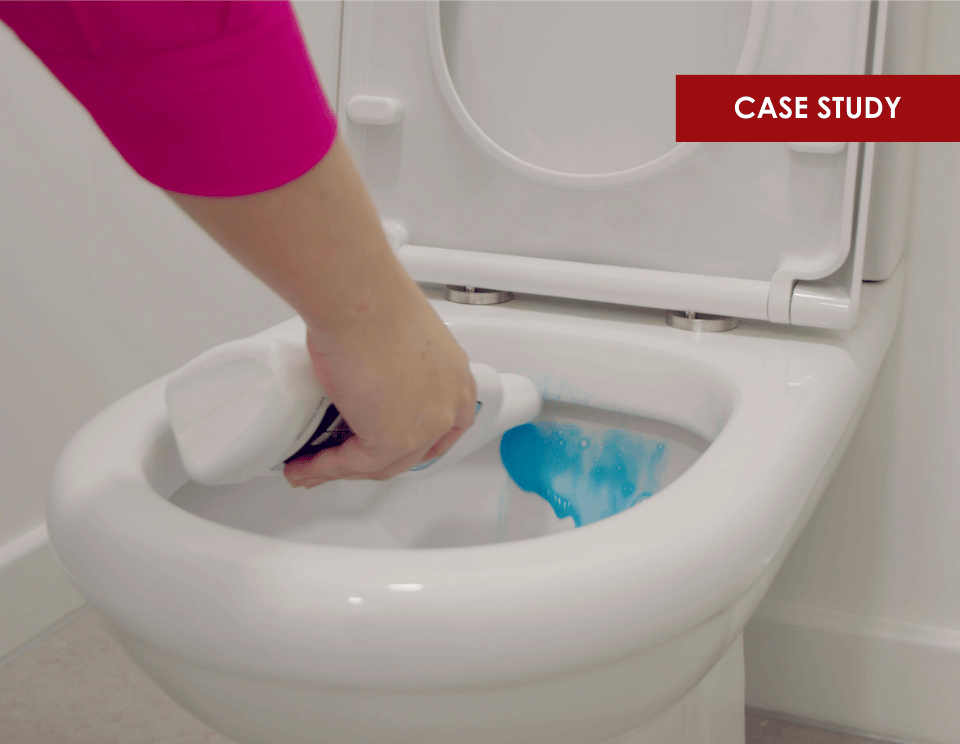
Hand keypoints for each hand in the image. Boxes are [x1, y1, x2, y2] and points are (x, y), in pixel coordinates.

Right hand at [283, 283, 475, 486]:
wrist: (358, 297)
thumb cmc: (371, 300)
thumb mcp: (396, 337)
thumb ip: (392, 364)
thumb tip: (360, 376)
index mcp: (454, 375)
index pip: (443, 425)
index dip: (414, 443)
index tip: (383, 445)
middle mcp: (449, 402)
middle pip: (412, 451)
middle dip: (371, 461)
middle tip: (338, 460)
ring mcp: (427, 425)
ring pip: (384, 464)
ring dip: (344, 468)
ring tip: (311, 467)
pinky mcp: (394, 439)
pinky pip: (356, 464)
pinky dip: (326, 468)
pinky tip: (306, 466)